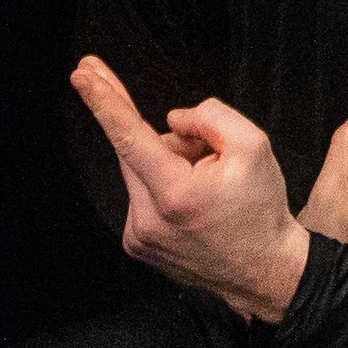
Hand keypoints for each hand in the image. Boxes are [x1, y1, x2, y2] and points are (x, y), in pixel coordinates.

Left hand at [73, 57, 308, 322]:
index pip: (131, 137)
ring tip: (209, 190)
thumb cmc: (260, 210)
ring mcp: (138, 237)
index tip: (82, 75)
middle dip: (174, 142)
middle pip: (139, 149)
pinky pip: (141, 194)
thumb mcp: (255, 147)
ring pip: (140, 170)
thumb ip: (211, 117)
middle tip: (211, 159)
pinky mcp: (136, 245)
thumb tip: (173, 120)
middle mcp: (148, 219)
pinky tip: (194, 204)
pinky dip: (163, 187)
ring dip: (169, 166)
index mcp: (176, 194)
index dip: (105, 102)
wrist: (265, 272)